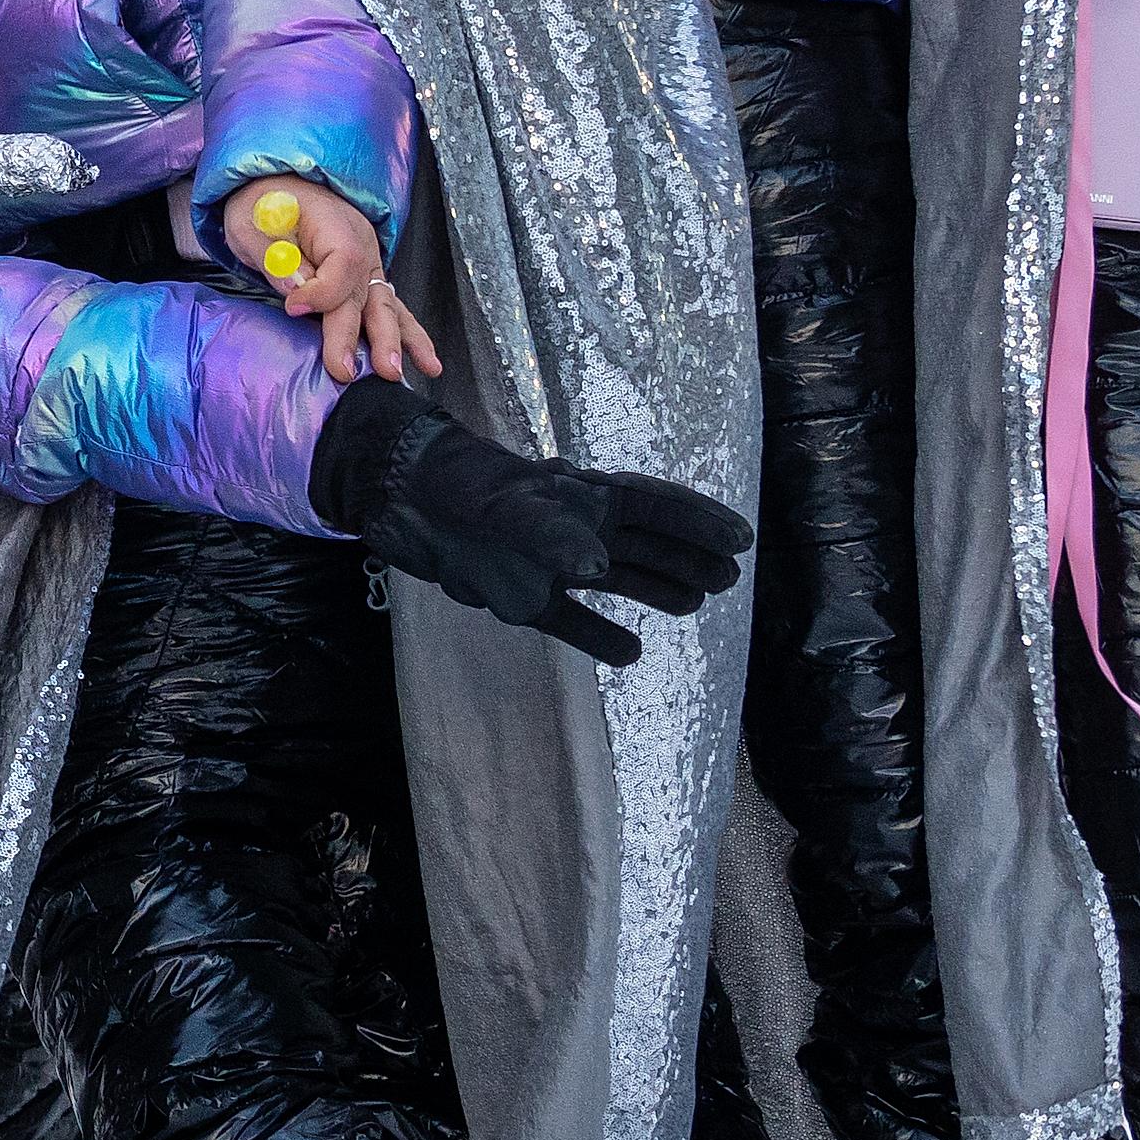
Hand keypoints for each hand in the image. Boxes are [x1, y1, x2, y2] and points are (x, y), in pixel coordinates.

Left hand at [223, 176, 442, 385]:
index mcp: (336, 227)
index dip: (318, 294)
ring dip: (392, 341)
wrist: (280, 186)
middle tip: (345, 371)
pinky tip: (428, 362)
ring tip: (394, 373)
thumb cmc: (264, 204)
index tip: (293, 307)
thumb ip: (273, 255)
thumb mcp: (255, 222)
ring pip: (384, 306)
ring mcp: (369, 265)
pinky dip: (410, 335)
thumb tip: (294, 290)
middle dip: (355, 335)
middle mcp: (361, 247)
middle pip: (362, 294)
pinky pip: (391, 308)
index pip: (341, 266)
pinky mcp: (367, 280)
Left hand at [319, 383, 745, 666]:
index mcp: (581, 495)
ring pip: (617, 579)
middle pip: (645, 544)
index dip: (697, 521)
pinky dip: (598, 637)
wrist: (400, 501)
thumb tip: (596, 565)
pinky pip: (570, 621)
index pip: (652, 507)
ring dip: (656, 589)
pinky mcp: (521, 597)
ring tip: (696, 602)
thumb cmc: (456, 486)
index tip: (740, 537)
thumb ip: (550, 531)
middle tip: (729, 577)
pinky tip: (630, 653)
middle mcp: (575, 528)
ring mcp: (549, 564)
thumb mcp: (504, 503)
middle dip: (688, 557)